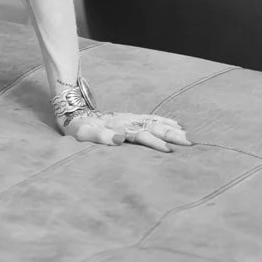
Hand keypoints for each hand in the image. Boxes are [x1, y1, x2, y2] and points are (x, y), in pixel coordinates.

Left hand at [65, 110, 190, 153]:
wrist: (73, 111)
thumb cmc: (78, 127)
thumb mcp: (84, 134)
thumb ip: (100, 137)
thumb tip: (119, 140)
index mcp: (118, 127)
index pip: (140, 135)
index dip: (154, 142)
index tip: (169, 150)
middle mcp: (127, 121)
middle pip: (152, 127)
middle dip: (170, 135)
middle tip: (188, 143)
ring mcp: (130, 118)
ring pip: (154, 122)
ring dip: (170, 128)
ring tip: (187, 136)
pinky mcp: (130, 118)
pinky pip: (151, 118)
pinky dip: (164, 121)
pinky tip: (176, 124)